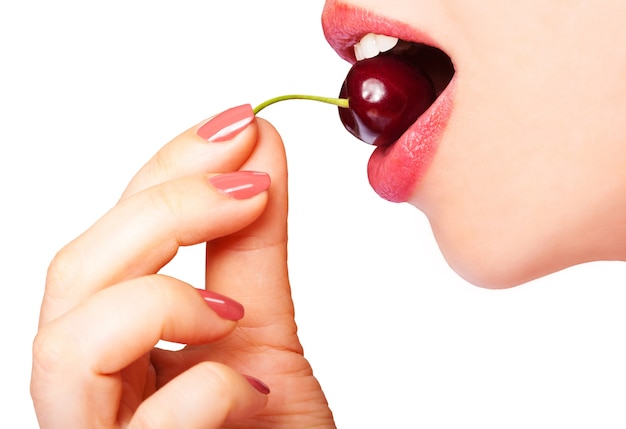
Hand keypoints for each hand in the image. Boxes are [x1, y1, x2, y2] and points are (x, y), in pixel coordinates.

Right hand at [31, 105, 335, 427]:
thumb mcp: (264, 332)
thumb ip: (252, 244)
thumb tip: (258, 145)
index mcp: (118, 346)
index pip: (111, 236)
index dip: (165, 169)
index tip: (240, 126)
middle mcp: (92, 390)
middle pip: (71, 275)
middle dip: (163, 209)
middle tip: (248, 183)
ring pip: (65, 345)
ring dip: (160, 296)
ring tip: (235, 309)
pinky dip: (205, 391)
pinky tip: (255, 389)